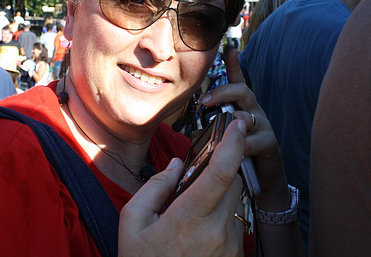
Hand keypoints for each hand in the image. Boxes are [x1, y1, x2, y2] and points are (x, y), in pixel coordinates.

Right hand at [119, 120, 247, 255]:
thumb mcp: (132, 222)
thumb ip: (155, 186)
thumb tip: (179, 163)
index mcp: (189, 219)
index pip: (220, 173)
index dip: (233, 144)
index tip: (238, 126)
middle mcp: (217, 231)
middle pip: (234, 182)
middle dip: (223, 166)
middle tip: (202, 167)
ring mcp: (230, 245)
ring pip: (236, 201)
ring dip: (221, 191)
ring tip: (194, 205)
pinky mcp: (236, 254)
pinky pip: (235, 220)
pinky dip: (222, 212)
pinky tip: (200, 225)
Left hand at [200, 49, 288, 209]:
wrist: (263, 184)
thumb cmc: (240, 158)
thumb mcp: (225, 140)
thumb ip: (213, 131)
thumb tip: (194, 130)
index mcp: (242, 108)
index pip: (238, 83)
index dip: (235, 67)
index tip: (231, 50)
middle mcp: (254, 113)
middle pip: (242, 92)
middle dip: (222, 93)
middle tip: (205, 101)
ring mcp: (263, 127)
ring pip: (246, 116)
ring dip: (229, 123)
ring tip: (216, 131)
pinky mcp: (269, 145)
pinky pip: (254, 141)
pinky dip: (240, 146)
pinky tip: (233, 151)